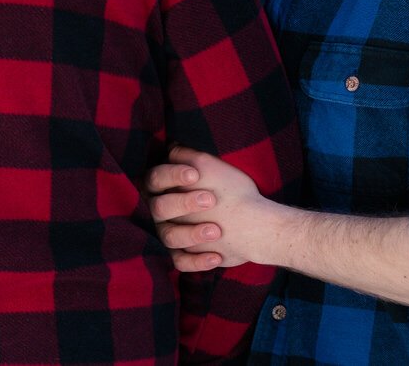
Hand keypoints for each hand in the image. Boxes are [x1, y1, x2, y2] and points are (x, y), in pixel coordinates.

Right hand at [144, 145, 273, 270]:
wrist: (253, 221)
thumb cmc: (228, 189)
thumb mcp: (209, 167)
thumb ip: (188, 156)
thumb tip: (172, 146)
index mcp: (164, 188)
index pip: (155, 179)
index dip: (171, 176)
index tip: (194, 175)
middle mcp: (162, 213)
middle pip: (159, 208)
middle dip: (183, 203)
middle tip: (210, 200)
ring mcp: (171, 234)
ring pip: (169, 237)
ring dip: (191, 234)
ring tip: (216, 230)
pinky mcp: (183, 255)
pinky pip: (181, 262)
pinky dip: (197, 261)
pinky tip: (216, 256)